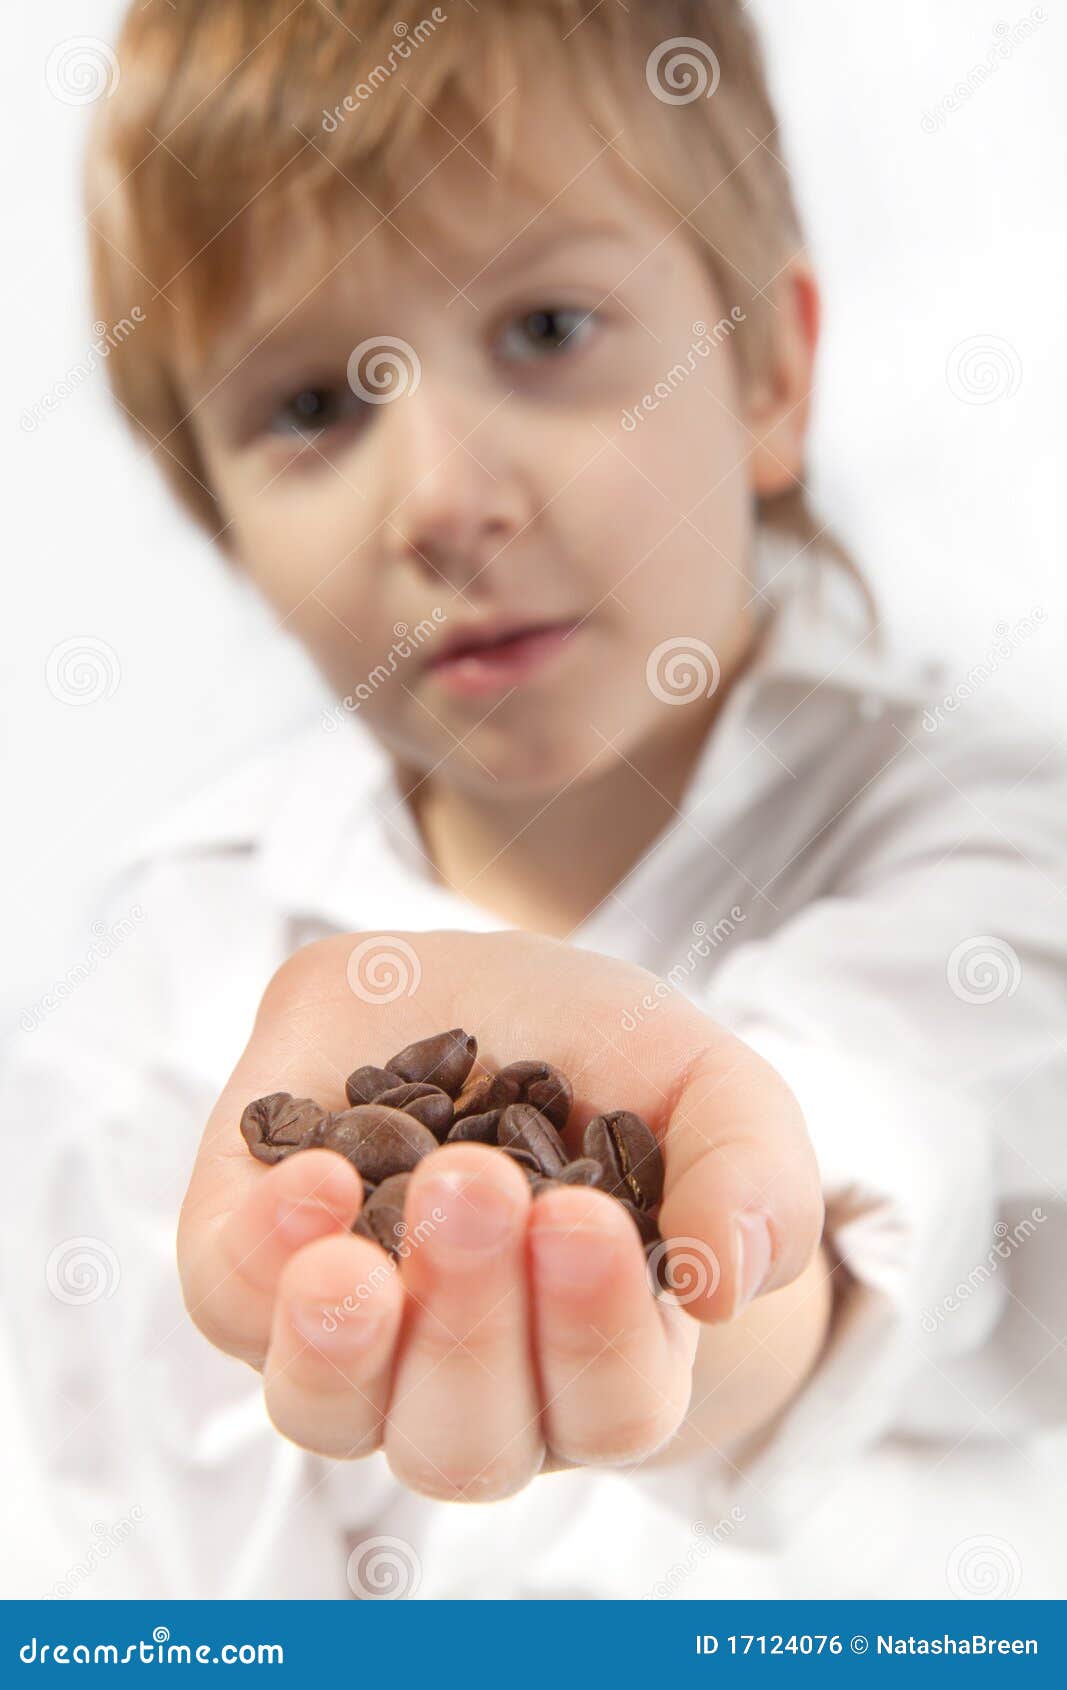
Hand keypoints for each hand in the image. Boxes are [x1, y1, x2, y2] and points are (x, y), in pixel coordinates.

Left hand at [178, 931, 822, 1498]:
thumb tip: (727, 1280)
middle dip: (472, 1322)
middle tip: (476, 1184)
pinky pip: (233, 1312)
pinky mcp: (254, 1271)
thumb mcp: (712, 1085)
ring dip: (344, 1345)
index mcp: (606, 1359)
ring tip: (349, 1261)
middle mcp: (477, 1386)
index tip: (581, 1217)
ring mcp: (358, 1344)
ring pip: (333, 1415)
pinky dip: (258, 1265)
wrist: (490, 990)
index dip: (593, 1334)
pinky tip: (304, 1183)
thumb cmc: (616, 1064)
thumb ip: (753, 1173)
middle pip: (466, 1439)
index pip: (609, 1407)